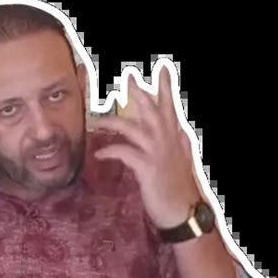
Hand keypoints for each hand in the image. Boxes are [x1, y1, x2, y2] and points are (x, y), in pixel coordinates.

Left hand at [91, 65, 201, 228]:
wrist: (183, 211)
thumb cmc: (179, 187)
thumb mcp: (182, 160)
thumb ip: (178, 142)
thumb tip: (178, 130)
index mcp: (174, 136)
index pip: (170, 106)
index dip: (165, 86)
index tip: (162, 66)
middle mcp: (167, 140)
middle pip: (150, 109)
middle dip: (137, 92)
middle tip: (126, 75)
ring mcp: (157, 153)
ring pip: (132, 128)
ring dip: (111, 122)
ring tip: (94, 121)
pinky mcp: (147, 168)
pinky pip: (124, 153)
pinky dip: (110, 151)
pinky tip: (99, 153)